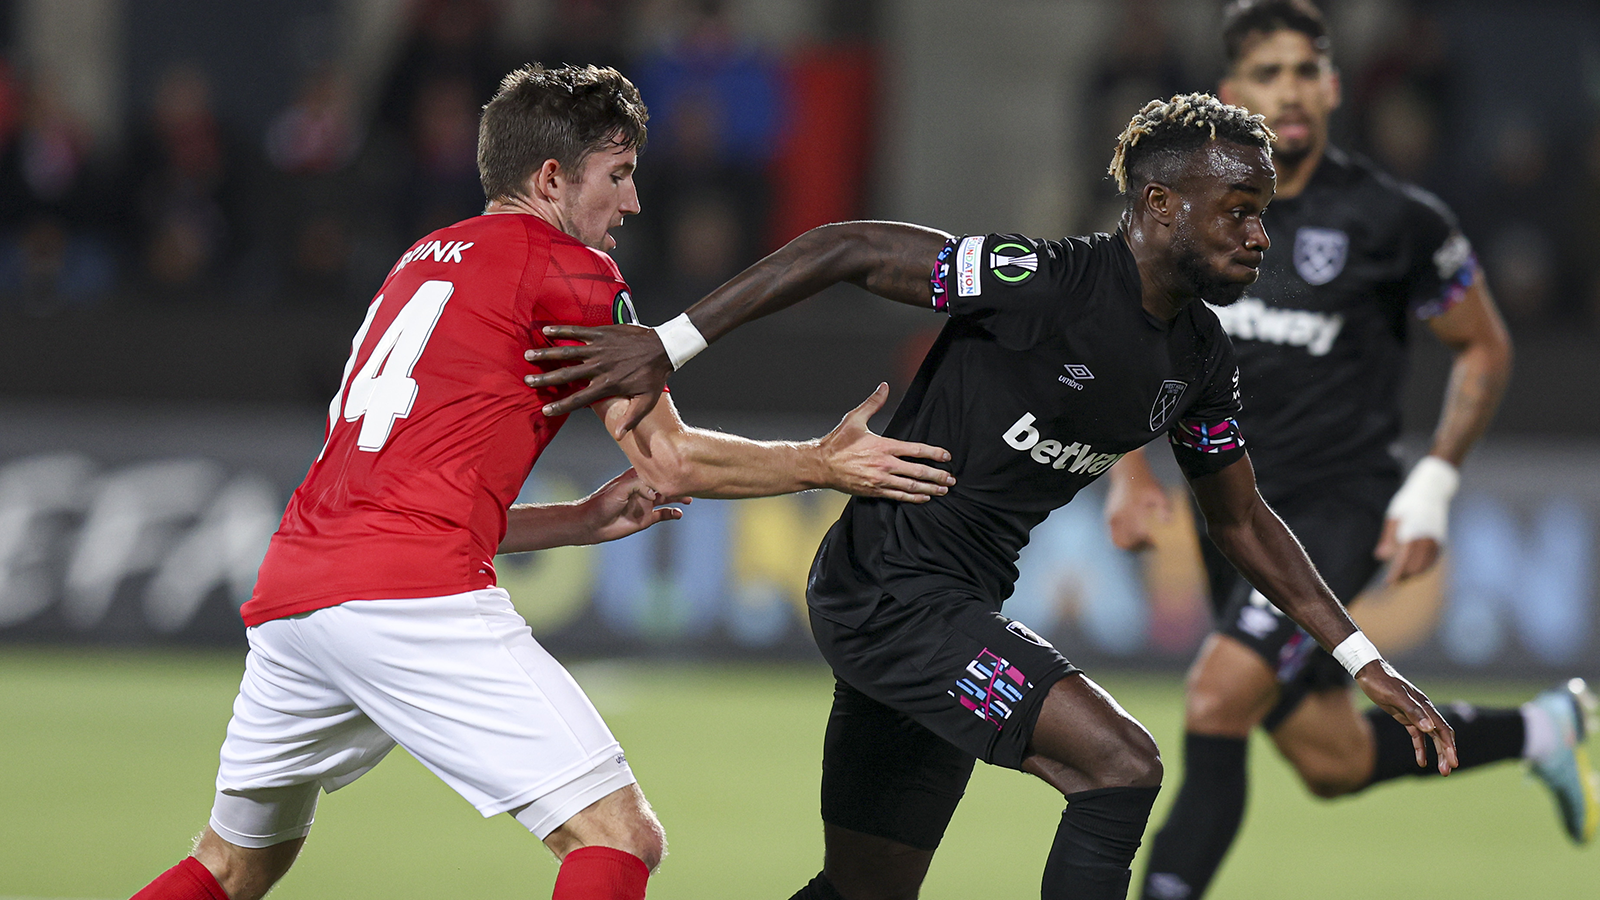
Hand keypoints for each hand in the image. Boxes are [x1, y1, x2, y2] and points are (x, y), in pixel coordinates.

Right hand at [524, 323, 673, 429]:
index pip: (579, 398)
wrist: (664, 347)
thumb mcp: (647, 401)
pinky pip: (578, 331)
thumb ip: (631, 418)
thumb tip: (618, 436)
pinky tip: (546, 330)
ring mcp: (600, 349)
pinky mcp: (602, 334)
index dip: (561, 405)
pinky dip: (562, 330)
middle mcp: (600, 367)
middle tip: (527, 381)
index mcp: (608, 385)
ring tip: (529, 355)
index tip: (544, 410)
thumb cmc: (654, 376)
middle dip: (546, 378)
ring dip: (547, 353)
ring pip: (568, 352)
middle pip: (567, 374)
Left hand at [579, 468, 685, 543]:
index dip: (666, 466)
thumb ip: (639, 486)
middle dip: (676, 482)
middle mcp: (643, 489)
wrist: (593, 524)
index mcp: (636, 478)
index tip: (680, 463)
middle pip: (664, 483)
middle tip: (690, 482)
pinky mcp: (646, 519)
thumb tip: (655, 495)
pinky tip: (679, 514)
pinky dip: (672, 514)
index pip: (655, 470)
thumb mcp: (620, 488)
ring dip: (678, 497)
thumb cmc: (602, 502)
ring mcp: (646, 504)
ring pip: (667, 498)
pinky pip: (663, 514)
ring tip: (689, 498)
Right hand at [817, 383, 955, 502]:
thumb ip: (873, 403)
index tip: (947, 456)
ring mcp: (880, 480)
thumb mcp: (855, 418)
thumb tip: (884, 386)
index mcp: (883, 446)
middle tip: (951, 479)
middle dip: (937, 475)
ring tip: (943, 490)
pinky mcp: (874, 491)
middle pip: (918, 471)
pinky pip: (898, 496)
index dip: (934, 453)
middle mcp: (884, 465)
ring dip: (929, 488)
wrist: (820, 465)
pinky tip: (924, 497)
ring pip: (911, 486)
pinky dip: (913, 497)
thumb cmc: (837, 442)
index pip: (915, 450)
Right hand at [1104, 470, 1170, 550]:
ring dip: (1128, 545)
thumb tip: (1167, 522)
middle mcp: (1121, 517)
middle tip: (1146, 545)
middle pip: (1127, 542)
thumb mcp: (1159, 493)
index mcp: (1133, 512)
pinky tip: (1130, 535)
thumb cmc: (1145, 484)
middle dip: (1137, 547)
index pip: (1139, 536)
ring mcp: (1113, 517)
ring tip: (1138, 542)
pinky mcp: (1109, 517)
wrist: (1128, 473)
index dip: (1147, 544)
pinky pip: (1112, 534)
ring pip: (1118, 541)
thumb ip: (1164, 508)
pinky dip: (1120, 538)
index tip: (1154, 544)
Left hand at [1354, 660, 1458, 775]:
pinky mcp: (1405, 717)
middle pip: (1440, 735)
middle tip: (1447, 772)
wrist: (1368, 672)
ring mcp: (1415, 714)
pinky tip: (1421, 761)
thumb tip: (1430, 728)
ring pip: (1431, 737)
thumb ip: (1413, 711)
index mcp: (1425, 706)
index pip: (1442, 729)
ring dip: (1437, 753)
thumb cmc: (1381, 682)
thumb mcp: (1395, 696)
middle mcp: (1424, 710)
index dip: (1449, 746)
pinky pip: (1417, 736)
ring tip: (1441, 771)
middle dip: (1445, 753)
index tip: (1453, 762)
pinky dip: (1421, 748)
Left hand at [1376, 455, 1456, 584]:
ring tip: (1403, 577)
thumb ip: (1388, 539)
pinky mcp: (1441, 539)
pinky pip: (1433, 558)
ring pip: (1426, 564)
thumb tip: (1381, 557)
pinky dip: (1425, 566)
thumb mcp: (1393, 517)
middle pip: (1415, 565)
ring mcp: (1436, 539)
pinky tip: (1416, 569)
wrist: (1432, 490)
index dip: (1396, 574)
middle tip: (1393, 582)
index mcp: (1412, 532)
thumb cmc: (1407, 503)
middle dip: (1404, 576)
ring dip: (1414, 573)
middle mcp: (1426, 537)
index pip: (1403, 560)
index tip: (1388, 583)